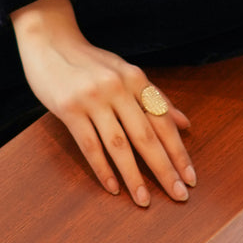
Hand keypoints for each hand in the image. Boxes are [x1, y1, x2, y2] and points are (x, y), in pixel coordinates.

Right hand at [10, 0, 194, 205]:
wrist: (51, 41)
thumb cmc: (91, 62)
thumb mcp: (126, 72)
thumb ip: (155, 98)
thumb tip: (186, 123)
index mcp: (135, 78)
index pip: (163, 121)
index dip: (178, 151)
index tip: (191, 178)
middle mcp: (118, 88)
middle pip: (145, 136)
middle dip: (164, 168)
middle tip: (178, 195)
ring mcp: (93, 98)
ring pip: (118, 145)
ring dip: (133, 176)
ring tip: (144, 200)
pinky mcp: (69, 109)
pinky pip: (89, 146)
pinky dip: (102, 169)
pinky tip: (112, 187)